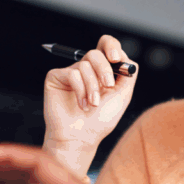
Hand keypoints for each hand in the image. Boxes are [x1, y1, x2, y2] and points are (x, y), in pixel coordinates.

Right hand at [43, 35, 137, 154]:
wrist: (81, 137)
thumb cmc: (101, 120)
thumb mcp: (122, 95)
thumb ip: (128, 74)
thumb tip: (126, 58)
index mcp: (102, 70)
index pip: (106, 45)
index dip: (111, 46)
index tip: (116, 59)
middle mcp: (86, 69)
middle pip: (96, 52)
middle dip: (105, 69)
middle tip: (108, 86)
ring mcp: (71, 72)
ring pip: (85, 65)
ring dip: (93, 87)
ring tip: (92, 104)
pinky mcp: (56, 77)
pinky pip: (72, 74)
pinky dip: (80, 90)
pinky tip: (81, 105)